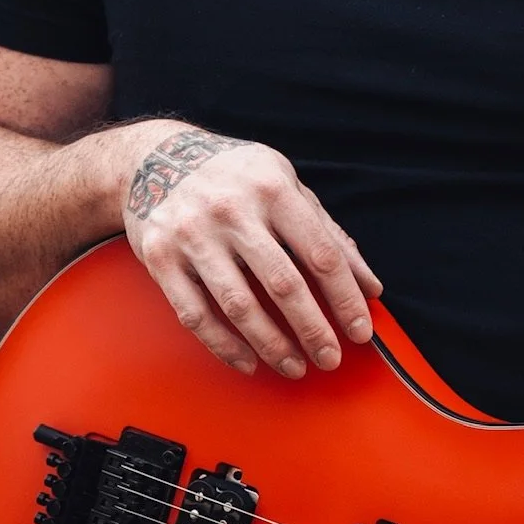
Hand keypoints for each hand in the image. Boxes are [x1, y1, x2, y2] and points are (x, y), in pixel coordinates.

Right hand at [119, 125, 381, 379]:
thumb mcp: (285, 184)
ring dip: (273, 345)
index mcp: (272, 188)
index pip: (320, 252)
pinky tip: (248, 361)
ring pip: (240, 305)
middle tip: (330, 358)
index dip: (344, 297)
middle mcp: (232, 210)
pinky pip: (196, 314)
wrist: (153, 156)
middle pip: (283, 284)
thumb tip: (370, 285)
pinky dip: (225, 346)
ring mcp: (193, 234)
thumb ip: (328, 233)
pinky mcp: (160, 257)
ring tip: (294, 366)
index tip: (359, 330)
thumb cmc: (232, 175)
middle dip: (313, 329)